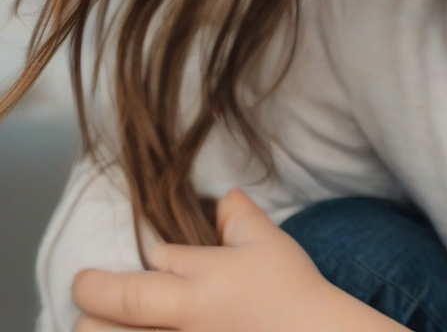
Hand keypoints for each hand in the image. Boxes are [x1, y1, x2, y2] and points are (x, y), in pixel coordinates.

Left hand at [72, 188, 404, 330]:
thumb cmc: (291, 290)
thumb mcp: (267, 242)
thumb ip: (238, 215)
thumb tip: (222, 195)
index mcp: (195, 284)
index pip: (133, 274)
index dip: (108, 273)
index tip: (100, 271)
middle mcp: (180, 323)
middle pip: (99, 323)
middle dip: (88, 308)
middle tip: (91, 301)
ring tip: (104, 325)